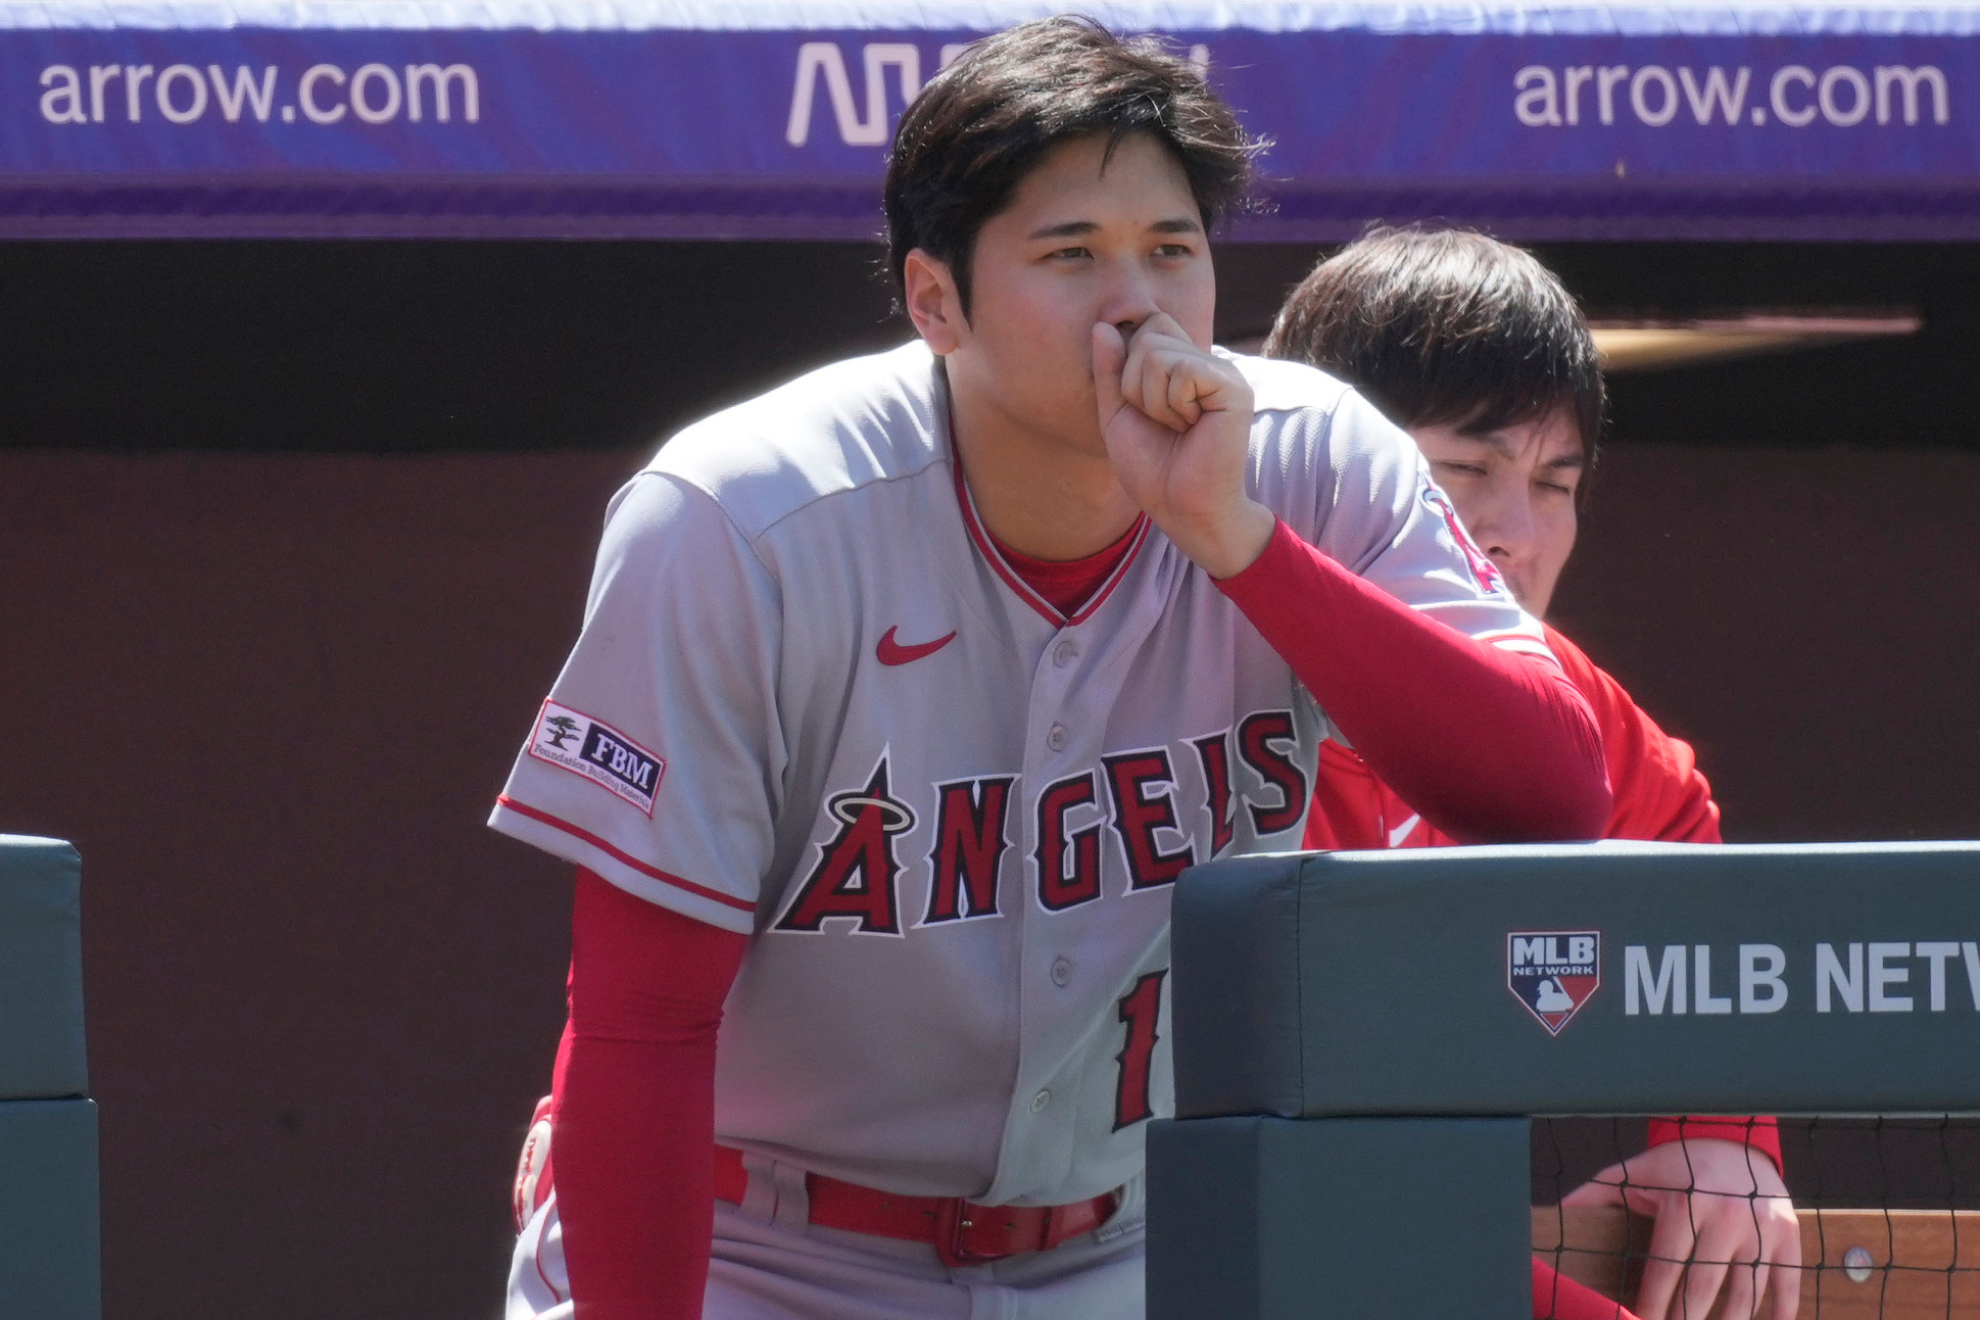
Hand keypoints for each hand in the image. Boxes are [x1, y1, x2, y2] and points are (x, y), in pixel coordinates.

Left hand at [1091, 313, 1272, 577]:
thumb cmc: (1153, 469)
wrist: (1182, 508)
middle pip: (1150, 331)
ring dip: (1151, 400)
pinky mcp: (1233, 388)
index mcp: (1183, 366)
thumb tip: (1103, 325)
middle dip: (1135, 382)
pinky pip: (1181, 372)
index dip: (1128, 364)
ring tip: (1175, 427)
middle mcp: (1206, 363)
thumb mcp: (1117, 415)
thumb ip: (1109, 371)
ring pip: (1158, 352)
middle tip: (1159, 421)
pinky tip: (1191, 428)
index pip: (1148, 325)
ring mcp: (1222, 373)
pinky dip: (1171, 405)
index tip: (1141, 408)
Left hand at [1561, 1138, 1800, 1319]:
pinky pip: (1787, 1281)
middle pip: (1705, 1287)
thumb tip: (1555, 1212)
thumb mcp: (1635, 1173)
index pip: (1665, 1267)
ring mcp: (1761, 1226)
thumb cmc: (1676, 1164)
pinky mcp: (1789, 1233)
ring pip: (1747, 1293)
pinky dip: (1781, 1311)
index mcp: (1684, 1203)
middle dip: (1687, 1319)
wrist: (1732, 1137)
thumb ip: (1596, 1194)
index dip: (1653, 1303)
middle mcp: (1726, 1215)